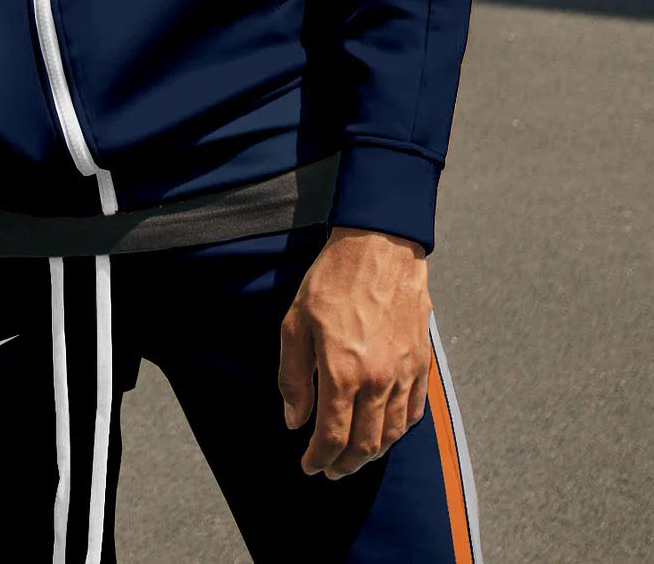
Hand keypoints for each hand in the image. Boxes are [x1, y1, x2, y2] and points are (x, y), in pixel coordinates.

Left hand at [278, 226, 431, 479]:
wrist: (379, 246)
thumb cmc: (332, 280)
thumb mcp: (296, 323)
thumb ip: (294, 376)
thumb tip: (294, 419)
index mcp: (343, 373)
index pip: (333, 436)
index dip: (319, 458)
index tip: (309, 466)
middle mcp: (378, 380)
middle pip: (365, 444)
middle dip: (345, 465)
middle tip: (330, 470)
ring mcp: (404, 372)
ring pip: (392, 433)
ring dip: (373, 453)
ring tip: (355, 457)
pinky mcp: (420, 361)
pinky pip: (414, 410)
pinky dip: (399, 430)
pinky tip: (386, 430)